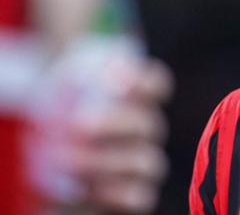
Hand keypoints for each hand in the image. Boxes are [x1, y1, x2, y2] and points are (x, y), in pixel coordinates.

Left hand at [31, 52, 173, 213]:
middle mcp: (146, 128)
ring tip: (67, 161)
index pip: (157, 85)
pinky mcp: (133, 194)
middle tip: (75, 125)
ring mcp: (142, 161)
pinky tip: (82, 187)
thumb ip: (90, 71)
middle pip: (147, 125)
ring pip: (147, 163)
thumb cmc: (67, 102)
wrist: (53, 140)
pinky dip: (114, 193)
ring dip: (105, 162)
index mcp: (139, 96)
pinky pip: (140, 197)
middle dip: (111, 125)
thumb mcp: (73, 78)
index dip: (141, 81)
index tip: (111, 78)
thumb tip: (111, 70)